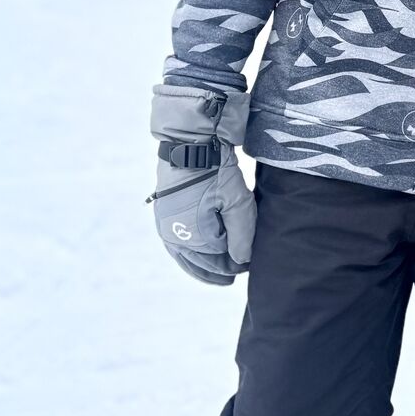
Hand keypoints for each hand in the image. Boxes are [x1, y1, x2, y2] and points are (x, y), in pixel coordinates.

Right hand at [149, 85, 256, 284]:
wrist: (189, 143)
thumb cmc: (215, 171)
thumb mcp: (236, 203)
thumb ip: (242, 236)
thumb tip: (242, 262)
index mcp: (192, 238)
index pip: (218, 264)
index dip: (235, 267)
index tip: (250, 266)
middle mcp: (174, 237)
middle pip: (201, 265)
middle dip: (220, 269)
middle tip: (238, 272)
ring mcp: (166, 227)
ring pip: (187, 258)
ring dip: (203, 265)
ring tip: (221, 271)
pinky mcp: (164, 216)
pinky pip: (177, 246)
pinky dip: (190, 254)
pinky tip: (200, 255)